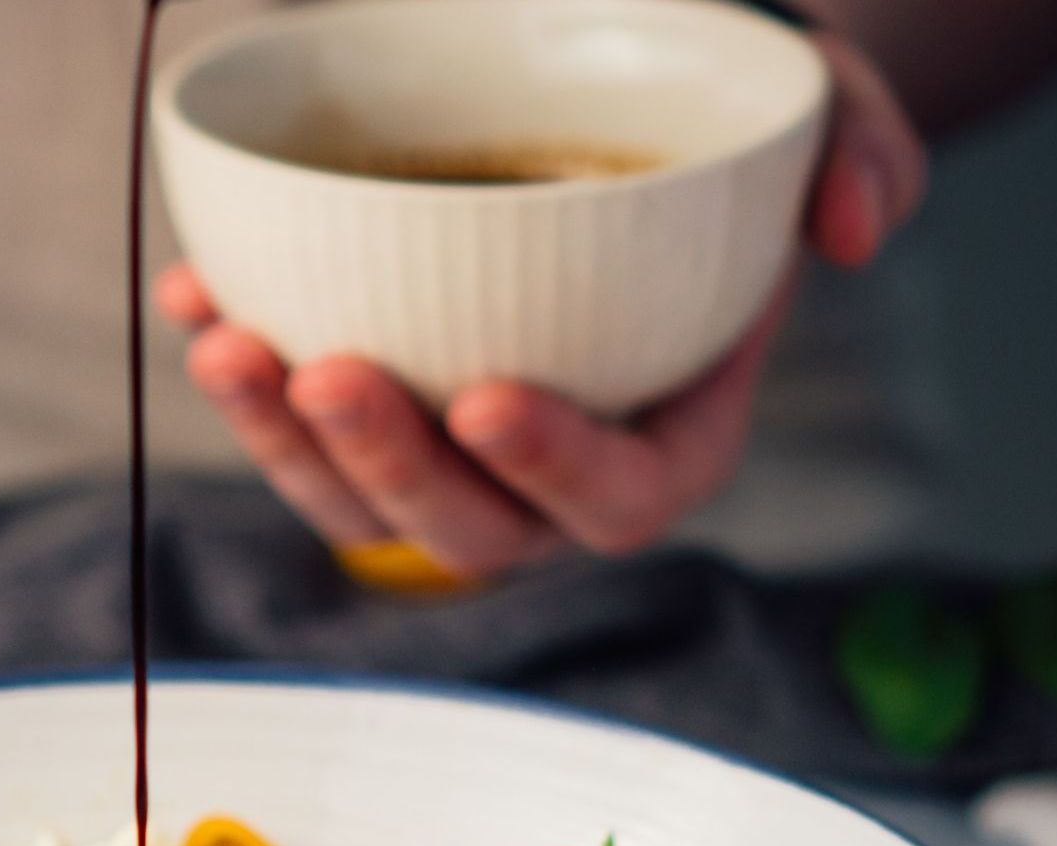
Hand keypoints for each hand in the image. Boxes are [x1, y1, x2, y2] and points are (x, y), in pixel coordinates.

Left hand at [158, 33, 926, 576]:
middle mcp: (551, 479)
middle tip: (324, 368)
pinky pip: (298, 439)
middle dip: (387, 467)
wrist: (624, 111)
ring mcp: (453, 463)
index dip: (554, 468)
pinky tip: (196, 295)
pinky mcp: (375, 421)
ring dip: (284, 444)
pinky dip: (241, 379)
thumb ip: (857, 148)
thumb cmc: (714, 124)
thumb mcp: (809, 105)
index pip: (618, 500)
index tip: (488, 394)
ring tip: (227, 345)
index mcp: (666, 438)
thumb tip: (859, 227)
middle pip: (468, 530)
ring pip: (361, 508)